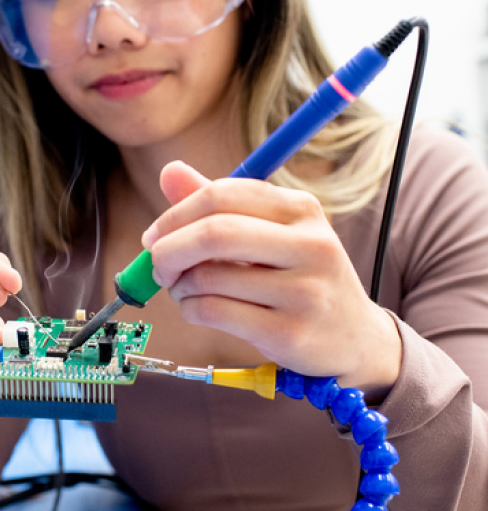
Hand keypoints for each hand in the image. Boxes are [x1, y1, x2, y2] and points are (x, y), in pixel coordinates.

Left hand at [142, 161, 400, 393]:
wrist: (355, 338)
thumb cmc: (299, 275)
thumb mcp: (270, 231)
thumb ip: (219, 203)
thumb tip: (169, 171)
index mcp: (302, 209)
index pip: (222, 194)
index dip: (176, 213)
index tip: (155, 234)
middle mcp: (310, 244)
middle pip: (215, 233)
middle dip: (169, 249)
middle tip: (156, 264)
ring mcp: (305, 291)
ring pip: (210, 277)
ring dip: (179, 285)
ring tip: (183, 290)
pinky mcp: (291, 333)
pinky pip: (216, 313)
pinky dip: (191, 309)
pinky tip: (196, 309)